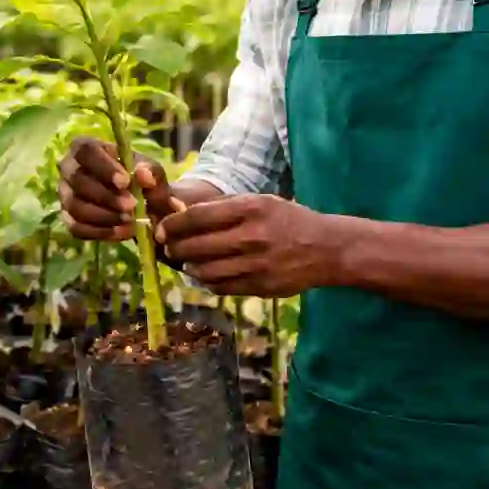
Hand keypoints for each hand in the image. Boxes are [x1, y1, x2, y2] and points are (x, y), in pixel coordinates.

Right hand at [57, 137, 184, 241]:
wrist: (137, 201)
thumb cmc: (138, 177)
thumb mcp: (151, 171)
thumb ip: (152, 172)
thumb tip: (143, 175)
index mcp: (85, 147)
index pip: (85, 151)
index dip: (103, 168)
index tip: (125, 183)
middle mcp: (68, 168)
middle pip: (79, 181)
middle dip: (107, 197)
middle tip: (132, 206)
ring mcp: (65, 193)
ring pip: (76, 207)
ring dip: (105, 217)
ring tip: (130, 222)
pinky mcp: (67, 217)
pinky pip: (76, 228)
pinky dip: (101, 232)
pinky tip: (122, 233)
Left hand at [154, 194, 340, 296]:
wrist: (327, 249)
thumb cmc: (288, 220)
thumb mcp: (261, 201)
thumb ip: (224, 207)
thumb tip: (183, 213)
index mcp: (250, 209)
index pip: (197, 217)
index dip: (172, 225)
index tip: (161, 229)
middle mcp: (251, 237)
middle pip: (196, 247)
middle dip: (175, 248)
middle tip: (169, 248)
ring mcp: (256, 265)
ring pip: (204, 271)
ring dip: (189, 267)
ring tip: (187, 262)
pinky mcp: (260, 287)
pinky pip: (221, 287)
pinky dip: (207, 281)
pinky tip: (207, 274)